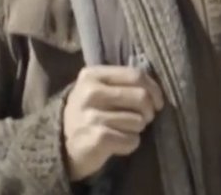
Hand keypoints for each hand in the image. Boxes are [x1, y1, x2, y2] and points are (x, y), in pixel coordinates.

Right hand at [62, 66, 164, 181]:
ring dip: (137, 129)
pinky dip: (130, 144)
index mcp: (92, 75)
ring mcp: (92, 116)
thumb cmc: (88, 113)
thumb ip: (122, 83)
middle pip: (141, 97)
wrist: (62, 144)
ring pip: (138, 121)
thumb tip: (155, 91)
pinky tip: (118, 143)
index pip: (135, 75)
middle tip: (145, 118)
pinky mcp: (98, 139)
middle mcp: (90, 93)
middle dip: (149, 111)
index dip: (154, 88)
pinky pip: (132, 140)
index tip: (158, 101)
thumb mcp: (97, 89)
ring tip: (124, 130)